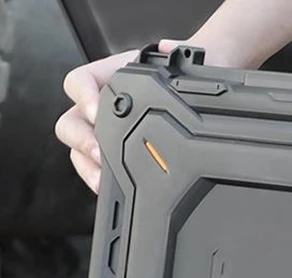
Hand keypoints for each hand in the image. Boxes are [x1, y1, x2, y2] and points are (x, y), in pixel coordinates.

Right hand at [55, 41, 182, 192]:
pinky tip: (112, 188)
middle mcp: (98, 107)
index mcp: (108, 79)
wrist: (193, 90)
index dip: (82, 96)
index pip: (79, 82)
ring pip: (78, 151)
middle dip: (81, 140)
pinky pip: (95, 170)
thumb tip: (170, 49)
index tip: (96, 112)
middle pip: (70, 122)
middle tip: (99, 152)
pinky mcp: (112, 156)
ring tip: (103, 179)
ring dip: (87, 166)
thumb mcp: (176, 63)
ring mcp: (102, 134)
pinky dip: (100, 180)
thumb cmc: (178, 76)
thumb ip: (174, 53)